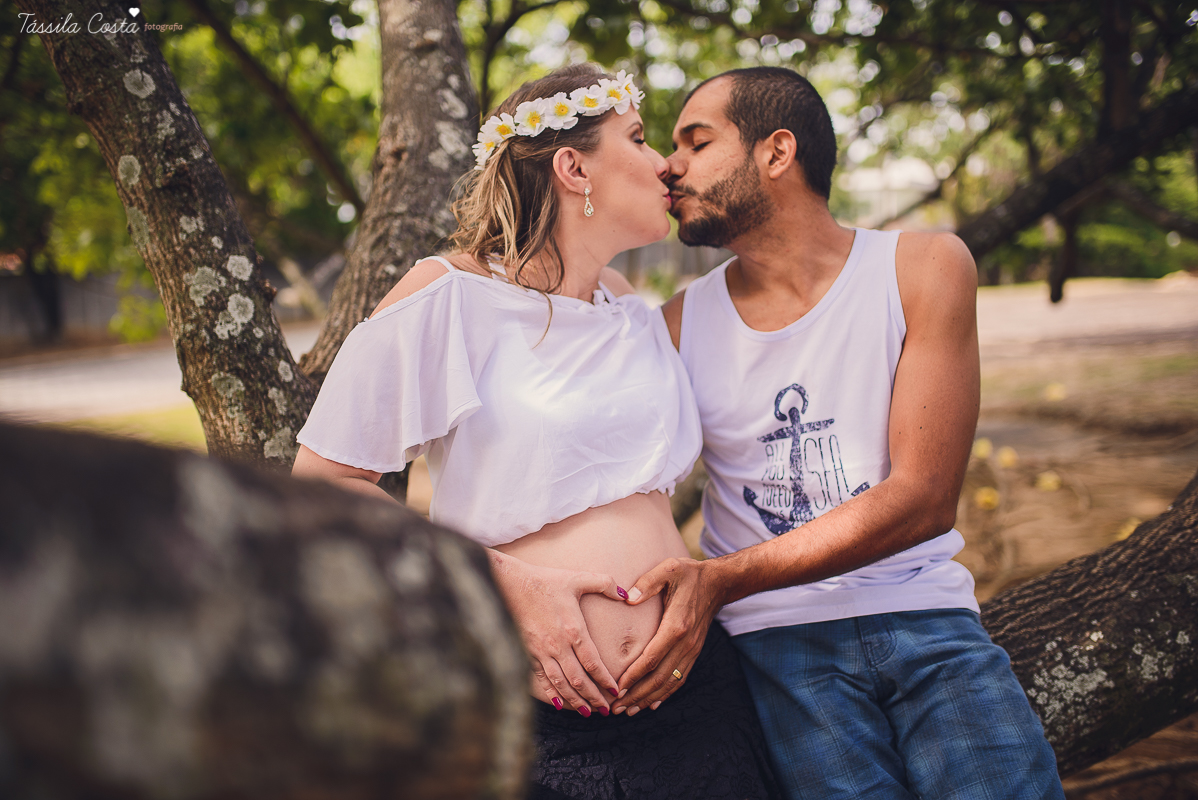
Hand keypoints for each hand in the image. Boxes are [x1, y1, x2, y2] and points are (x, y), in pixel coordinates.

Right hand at [489, 552, 624, 715]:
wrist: (509, 584)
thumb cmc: (545, 581)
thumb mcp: (578, 578)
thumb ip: (605, 584)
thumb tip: (626, 594)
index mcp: (573, 630)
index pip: (593, 662)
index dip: (605, 680)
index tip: (616, 691)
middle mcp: (557, 645)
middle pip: (578, 679)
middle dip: (593, 697)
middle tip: (606, 710)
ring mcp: (541, 652)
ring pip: (560, 683)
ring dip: (575, 700)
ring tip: (587, 712)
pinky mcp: (527, 653)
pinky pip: (541, 679)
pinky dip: (552, 693)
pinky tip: (560, 704)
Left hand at [614, 556, 722, 714]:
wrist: (718, 583)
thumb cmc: (689, 574)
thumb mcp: (669, 569)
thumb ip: (648, 582)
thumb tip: (628, 599)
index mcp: (676, 626)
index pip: (651, 658)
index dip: (633, 676)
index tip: (617, 688)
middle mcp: (686, 643)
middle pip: (659, 677)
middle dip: (636, 695)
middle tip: (616, 708)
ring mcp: (691, 650)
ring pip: (669, 682)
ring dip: (648, 698)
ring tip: (629, 710)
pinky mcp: (693, 652)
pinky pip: (679, 678)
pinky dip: (666, 693)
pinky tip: (652, 703)